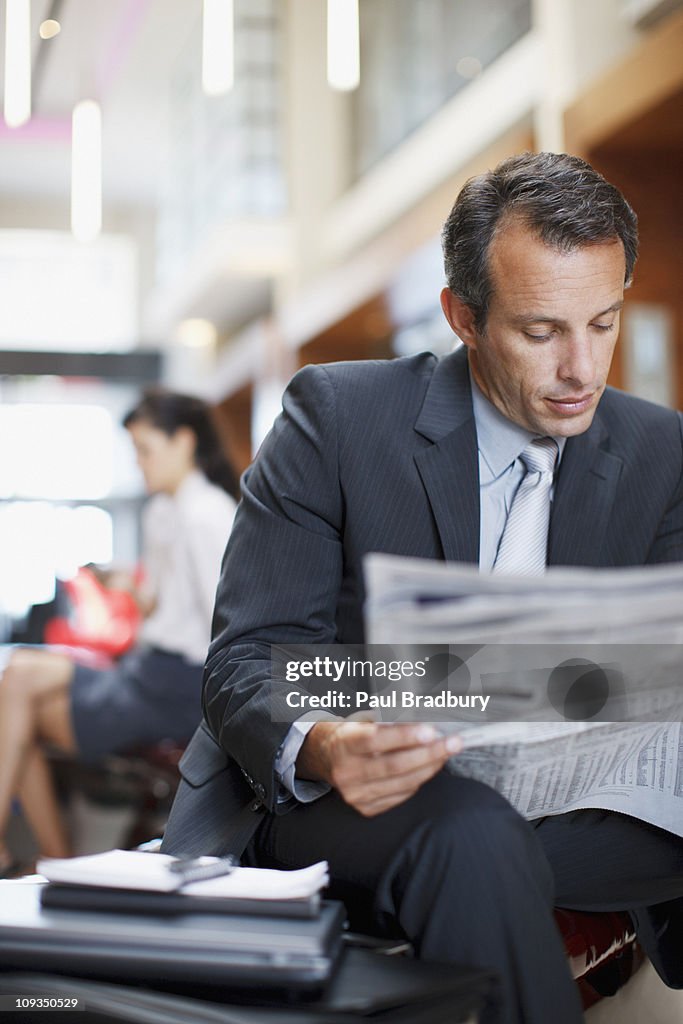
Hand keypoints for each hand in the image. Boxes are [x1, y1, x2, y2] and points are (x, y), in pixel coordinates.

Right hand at [297, 720, 461, 815]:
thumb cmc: (351, 734)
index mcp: (344, 744)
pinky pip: (401, 795)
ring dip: (430, 767)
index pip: (376, 740)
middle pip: (395, 765)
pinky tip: (429, 766)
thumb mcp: (363, 720)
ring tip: (446, 752)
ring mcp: (356, 794)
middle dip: (430, 753)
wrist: (326, 757)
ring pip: (403, 783)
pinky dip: (419, 780)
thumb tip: (425, 721)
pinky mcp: (366, 808)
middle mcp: (347, 772)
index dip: (405, 736)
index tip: (431, 730)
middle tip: (453, 742)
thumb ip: (389, 721)